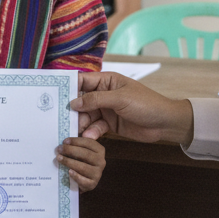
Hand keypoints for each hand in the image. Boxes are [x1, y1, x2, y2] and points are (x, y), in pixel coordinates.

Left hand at [57, 137, 104, 191]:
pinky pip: (84, 180)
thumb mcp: (82, 147)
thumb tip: (79, 123)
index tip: (64, 141)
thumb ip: (81, 136)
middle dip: (70, 151)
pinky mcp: (92, 184)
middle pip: (85, 154)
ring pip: (83, 167)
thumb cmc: (80, 160)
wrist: (83, 180)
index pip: (89, 143)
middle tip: (59, 149)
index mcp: (100, 150)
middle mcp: (101, 161)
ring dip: (69, 162)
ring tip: (59, 158)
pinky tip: (69, 172)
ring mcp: (97, 174)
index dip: (76, 141)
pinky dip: (76, 176)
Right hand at [72, 71, 194, 145]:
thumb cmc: (146, 104)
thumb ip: (96, 99)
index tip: (54, 95)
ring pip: (87, 116)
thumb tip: (74, 102)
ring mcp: (107, 109)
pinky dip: (91, 132)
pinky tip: (89, 137)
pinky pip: (95, 127)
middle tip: (62, 120)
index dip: (68, 86)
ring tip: (75, 132)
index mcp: (107, 81)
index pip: (82, 80)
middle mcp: (104, 94)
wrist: (165, 123)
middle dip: (73, 110)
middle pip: (81, 101)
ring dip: (81, 124)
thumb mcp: (120, 99)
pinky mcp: (110, 124)